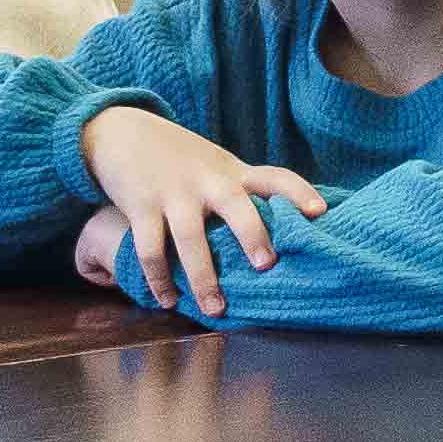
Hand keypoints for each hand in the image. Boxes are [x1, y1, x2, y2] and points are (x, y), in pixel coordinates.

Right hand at [79, 104, 327, 318]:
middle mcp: (207, 181)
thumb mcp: (216, 166)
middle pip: (236, 206)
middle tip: (266, 265)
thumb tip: (281, 234)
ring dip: (203, 278)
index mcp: (232, 172)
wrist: (122, 132)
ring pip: (190, 238)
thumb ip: (242, 192)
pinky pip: (150, 248)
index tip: (320, 212)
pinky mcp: (141, 205)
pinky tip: (168, 300)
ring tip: (216, 309)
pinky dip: (159, 279)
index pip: (275, 177)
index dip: (299, 192)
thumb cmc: (180, 160)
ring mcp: (173, 192)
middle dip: (252, 234)